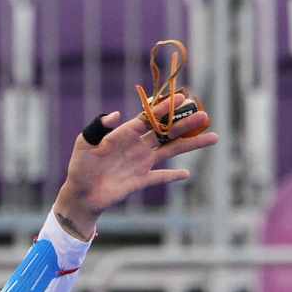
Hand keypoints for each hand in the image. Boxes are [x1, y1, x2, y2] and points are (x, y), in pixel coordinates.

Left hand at [52, 96, 217, 239]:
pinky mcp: (141, 180)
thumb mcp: (84, 143)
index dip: (165, 108)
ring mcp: (142, 163)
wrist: (80, 193)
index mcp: (125, 133)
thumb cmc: (80, 166)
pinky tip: (187, 174)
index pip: (149, 117)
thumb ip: (97, 127)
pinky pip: (160, 177)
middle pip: (166, 132)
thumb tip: (114, 115)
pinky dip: (173, 177)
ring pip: (170, 151)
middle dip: (185, 123)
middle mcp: (138, 146)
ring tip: (211, 137)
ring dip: (190, 144)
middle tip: (204, 115)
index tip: (181, 98)